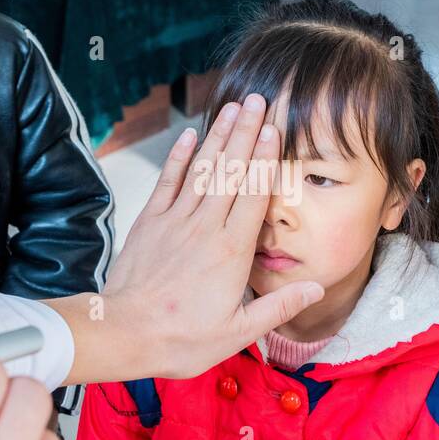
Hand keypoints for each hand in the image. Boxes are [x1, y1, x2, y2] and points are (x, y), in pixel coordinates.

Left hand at [98, 95, 323, 380]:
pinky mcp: (150, 223)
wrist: (123, 333)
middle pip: (230, 171)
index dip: (265, 158)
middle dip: (246, 132)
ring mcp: (175, 221)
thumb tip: (315, 288)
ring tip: (233, 107)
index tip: (275, 128)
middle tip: (258, 99)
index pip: (254, 195)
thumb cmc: (181, 339)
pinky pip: (168, 182)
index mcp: (232, 252)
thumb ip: (278, 307)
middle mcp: (205, 228)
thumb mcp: (238, 332)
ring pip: (202, 169)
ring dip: (219, 135)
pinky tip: (189, 135)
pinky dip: (179, 157)